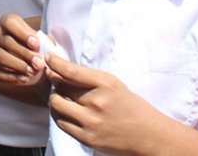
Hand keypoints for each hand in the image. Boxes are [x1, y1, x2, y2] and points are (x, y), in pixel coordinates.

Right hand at [0, 13, 44, 84]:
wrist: (25, 60)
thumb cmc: (33, 46)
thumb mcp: (38, 39)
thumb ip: (44, 41)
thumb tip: (49, 45)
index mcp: (7, 22)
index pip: (9, 23)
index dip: (22, 33)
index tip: (36, 43)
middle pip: (6, 42)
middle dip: (24, 53)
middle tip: (39, 63)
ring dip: (17, 65)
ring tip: (32, 72)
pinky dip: (10, 77)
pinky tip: (24, 79)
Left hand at [45, 54, 163, 155]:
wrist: (149, 135)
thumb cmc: (129, 106)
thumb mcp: (113, 84)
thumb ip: (87, 77)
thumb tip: (57, 69)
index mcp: (106, 84)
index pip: (70, 71)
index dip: (55, 63)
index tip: (48, 58)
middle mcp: (97, 102)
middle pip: (60, 87)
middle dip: (55, 81)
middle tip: (56, 80)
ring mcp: (91, 122)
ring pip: (56, 105)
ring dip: (54, 99)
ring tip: (60, 97)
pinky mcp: (87, 138)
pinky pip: (61, 123)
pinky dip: (59, 115)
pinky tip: (65, 112)